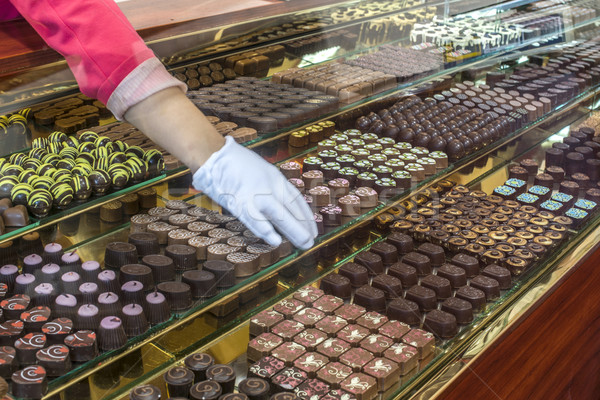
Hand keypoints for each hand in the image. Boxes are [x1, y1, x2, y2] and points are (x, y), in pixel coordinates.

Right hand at [193, 137, 317, 249]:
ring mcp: (256, 194)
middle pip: (291, 208)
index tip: (313, 230)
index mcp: (276, 178)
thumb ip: (271, 188)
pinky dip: (266, 230)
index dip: (306, 216)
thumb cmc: (237, 165)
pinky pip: (255, 219)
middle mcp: (270, 185)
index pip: (296, 200)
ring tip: (303, 244)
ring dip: (293, 231)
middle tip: (311, 242)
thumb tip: (281, 209)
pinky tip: (275, 241)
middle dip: (303, 227)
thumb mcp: (262, 172)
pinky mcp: (240, 202)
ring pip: (279, 215)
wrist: (215, 155)